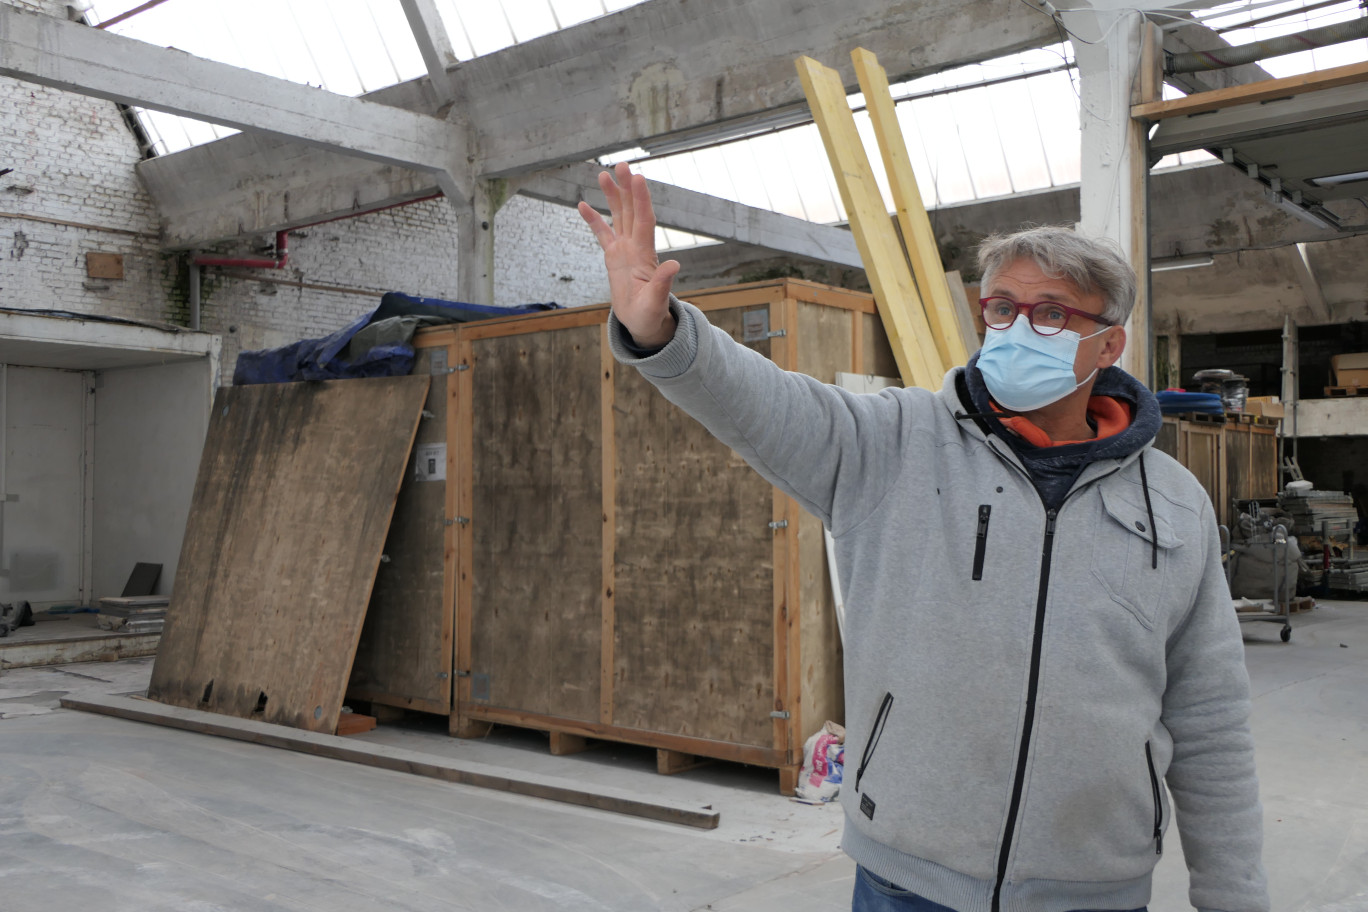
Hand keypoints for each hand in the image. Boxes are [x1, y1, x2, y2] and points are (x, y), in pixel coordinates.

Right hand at [578, 162, 680, 347]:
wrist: (643, 323)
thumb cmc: (650, 315)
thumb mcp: (655, 301)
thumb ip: (663, 283)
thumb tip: (674, 264)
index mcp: (644, 254)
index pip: (644, 220)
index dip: (641, 199)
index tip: (638, 177)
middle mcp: (635, 247)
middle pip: (631, 211)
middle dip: (627, 188)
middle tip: (622, 164)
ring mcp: (624, 250)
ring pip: (618, 216)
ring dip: (612, 195)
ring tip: (603, 173)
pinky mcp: (613, 257)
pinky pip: (602, 233)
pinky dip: (593, 219)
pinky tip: (582, 204)